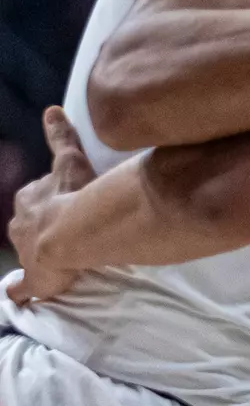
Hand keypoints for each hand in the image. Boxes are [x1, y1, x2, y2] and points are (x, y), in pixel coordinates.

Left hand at [6, 107, 95, 305]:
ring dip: (39, 253)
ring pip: (28, 250)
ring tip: (61, 258)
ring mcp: (26, 253)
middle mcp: (21, 224)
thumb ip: (61, 137)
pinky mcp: (34, 280)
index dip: (50, 199)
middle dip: (43, 224)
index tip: (65, 202)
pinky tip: (24, 296)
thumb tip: (51, 109)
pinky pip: (24, 288)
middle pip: (29, 223)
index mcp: (30, 199)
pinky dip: (22, 291)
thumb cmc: (72, 195)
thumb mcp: (68, 160)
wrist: (70, 232)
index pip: (36, 196)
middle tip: (68, 228)